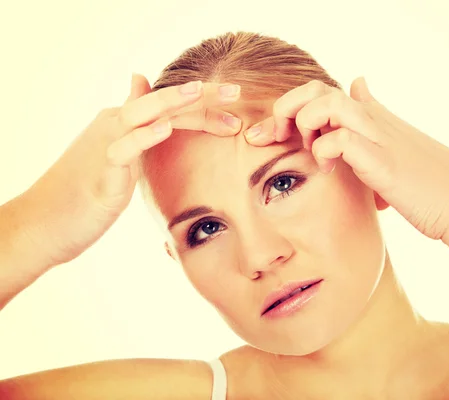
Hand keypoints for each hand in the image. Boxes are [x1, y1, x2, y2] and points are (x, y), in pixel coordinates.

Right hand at [22, 74, 242, 266]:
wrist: (46, 221)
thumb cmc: (87, 189)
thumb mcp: (117, 155)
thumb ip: (136, 129)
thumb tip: (147, 97)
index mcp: (124, 124)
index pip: (170, 108)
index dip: (204, 106)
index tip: (237, 107)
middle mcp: (114, 126)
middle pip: (162, 104)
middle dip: (200, 96)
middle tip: (236, 90)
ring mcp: (106, 146)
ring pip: (140, 115)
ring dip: (171, 102)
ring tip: (199, 91)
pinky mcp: (101, 171)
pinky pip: (122, 149)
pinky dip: (142, 136)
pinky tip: (164, 129)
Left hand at [243, 78, 448, 239]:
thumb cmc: (427, 183)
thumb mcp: (395, 148)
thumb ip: (372, 123)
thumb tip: (360, 88)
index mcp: (371, 119)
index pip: (325, 92)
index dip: (293, 105)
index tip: (275, 134)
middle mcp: (373, 121)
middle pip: (319, 88)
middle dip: (287, 107)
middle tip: (277, 137)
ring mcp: (377, 137)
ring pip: (328, 103)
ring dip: (306, 124)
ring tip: (306, 148)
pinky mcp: (381, 161)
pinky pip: (339, 139)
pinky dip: (324, 151)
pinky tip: (326, 170)